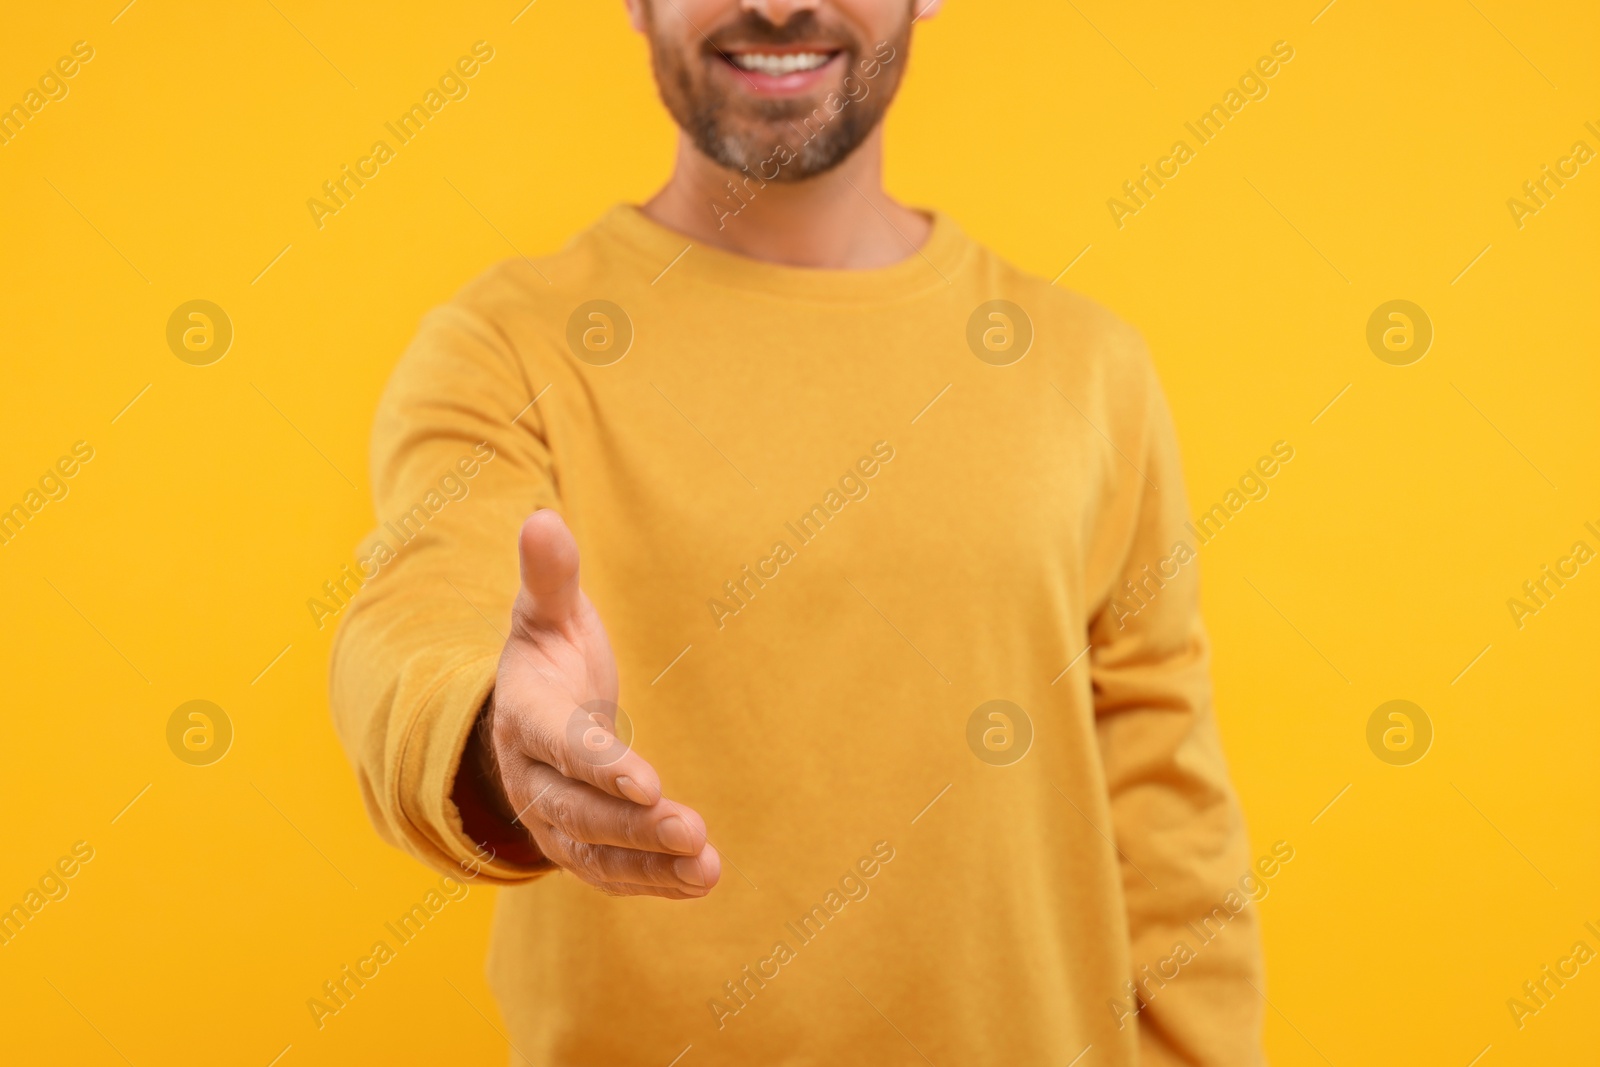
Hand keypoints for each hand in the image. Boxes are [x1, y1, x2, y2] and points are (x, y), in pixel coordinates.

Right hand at [477, 509, 719, 898]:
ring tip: (707, 868)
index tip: (647, 779)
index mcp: (524, 716)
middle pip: (577, 811)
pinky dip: (654, 881)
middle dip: (633, 824)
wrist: (526, 712)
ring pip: (596, 852)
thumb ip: (549, 576)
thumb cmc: (548, 654)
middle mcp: (530, 778)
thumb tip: (541, 517)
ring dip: (650, 863)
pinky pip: (613, 873)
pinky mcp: (577, 846)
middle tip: (692, 829)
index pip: (559, 745)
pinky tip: (701, 879)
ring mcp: (551, 819)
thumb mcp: (546, 613)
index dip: (598, 764)